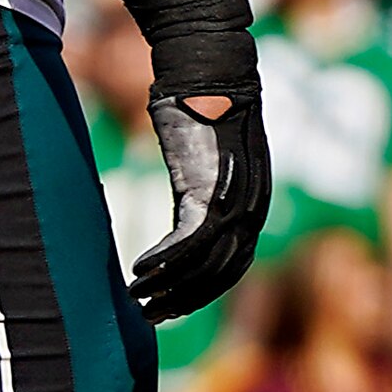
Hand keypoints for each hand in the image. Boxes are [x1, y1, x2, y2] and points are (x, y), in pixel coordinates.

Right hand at [130, 69, 269, 320]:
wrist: (207, 75)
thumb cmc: (202, 112)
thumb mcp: (208, 162)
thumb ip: (205, 194)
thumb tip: (190, 217)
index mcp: (255, 205)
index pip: (233, 266)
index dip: (202, 292)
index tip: (173, 307)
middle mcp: (252, 210)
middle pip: (220, 274)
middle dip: (183, 300)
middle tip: (150, 316)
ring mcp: (234, 202)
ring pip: (202, 264)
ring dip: (166, 287)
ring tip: (136, 299)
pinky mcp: (209, 190)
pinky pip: (186, 242)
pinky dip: (161, 261)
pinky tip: (137, 270)